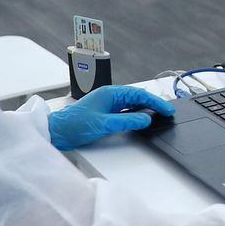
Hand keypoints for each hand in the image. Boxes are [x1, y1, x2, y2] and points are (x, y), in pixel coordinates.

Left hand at [49, 85, 173, 150]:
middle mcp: (110, 96)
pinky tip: (142, 120)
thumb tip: (146, 119)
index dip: (155, 102)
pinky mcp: (105, 114)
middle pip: (138, 98)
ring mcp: (108, 105)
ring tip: (160, 115)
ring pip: (133, 105)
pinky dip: (137, 115)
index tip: (167, 109)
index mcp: (110, 93)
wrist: (57, 132)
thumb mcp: (104, 124)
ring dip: (146, 109)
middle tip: (168, 112)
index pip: (139, 95)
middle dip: (154, 104)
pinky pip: (126, 112)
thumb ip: (127, 121)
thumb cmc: (74, 125)